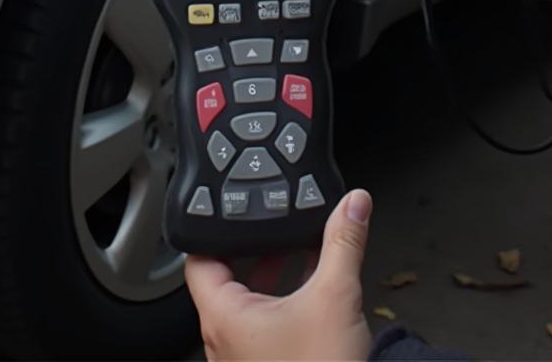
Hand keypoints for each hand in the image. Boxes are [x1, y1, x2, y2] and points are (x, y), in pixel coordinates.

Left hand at [185, 189, 373, 360]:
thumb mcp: (335, 298)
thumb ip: (343, 244)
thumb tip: (352, 205)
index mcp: (223, 317)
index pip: (198, 258)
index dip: (215, 230)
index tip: (235, 211)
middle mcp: (223, 341)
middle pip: (225, 278)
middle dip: (255, 249)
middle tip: (277, 226)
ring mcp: (243, 360)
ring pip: (247, 305)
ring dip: (271, 276)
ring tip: (300, 253)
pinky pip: (264, 328)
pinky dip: (282, 303)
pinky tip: (312, 293)